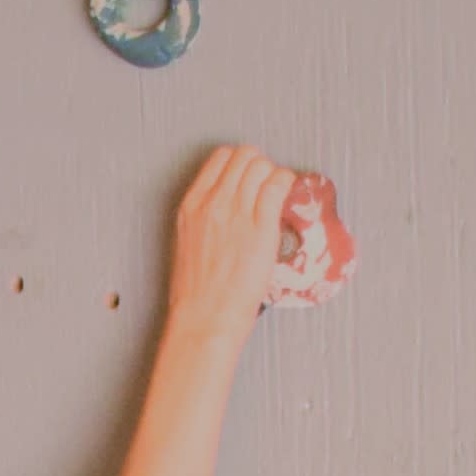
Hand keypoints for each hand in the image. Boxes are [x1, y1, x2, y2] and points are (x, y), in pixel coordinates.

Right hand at [165, 145, 295, 339]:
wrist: (204, 319)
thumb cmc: (196, 294)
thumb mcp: (188, 244)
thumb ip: (206, 218)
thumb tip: (230, 208)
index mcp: (192, 205)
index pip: (220, 158)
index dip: (239, 162)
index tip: (248, 176)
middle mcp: (214, 202)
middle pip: (244, 155)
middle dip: (259, 165)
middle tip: (266, 185)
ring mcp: (237, 213)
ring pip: (262, 165)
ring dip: (273, 174)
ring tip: (277, 194)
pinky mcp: (261, 227)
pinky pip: (278, 184)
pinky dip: (287, 183)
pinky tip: (287, 194)